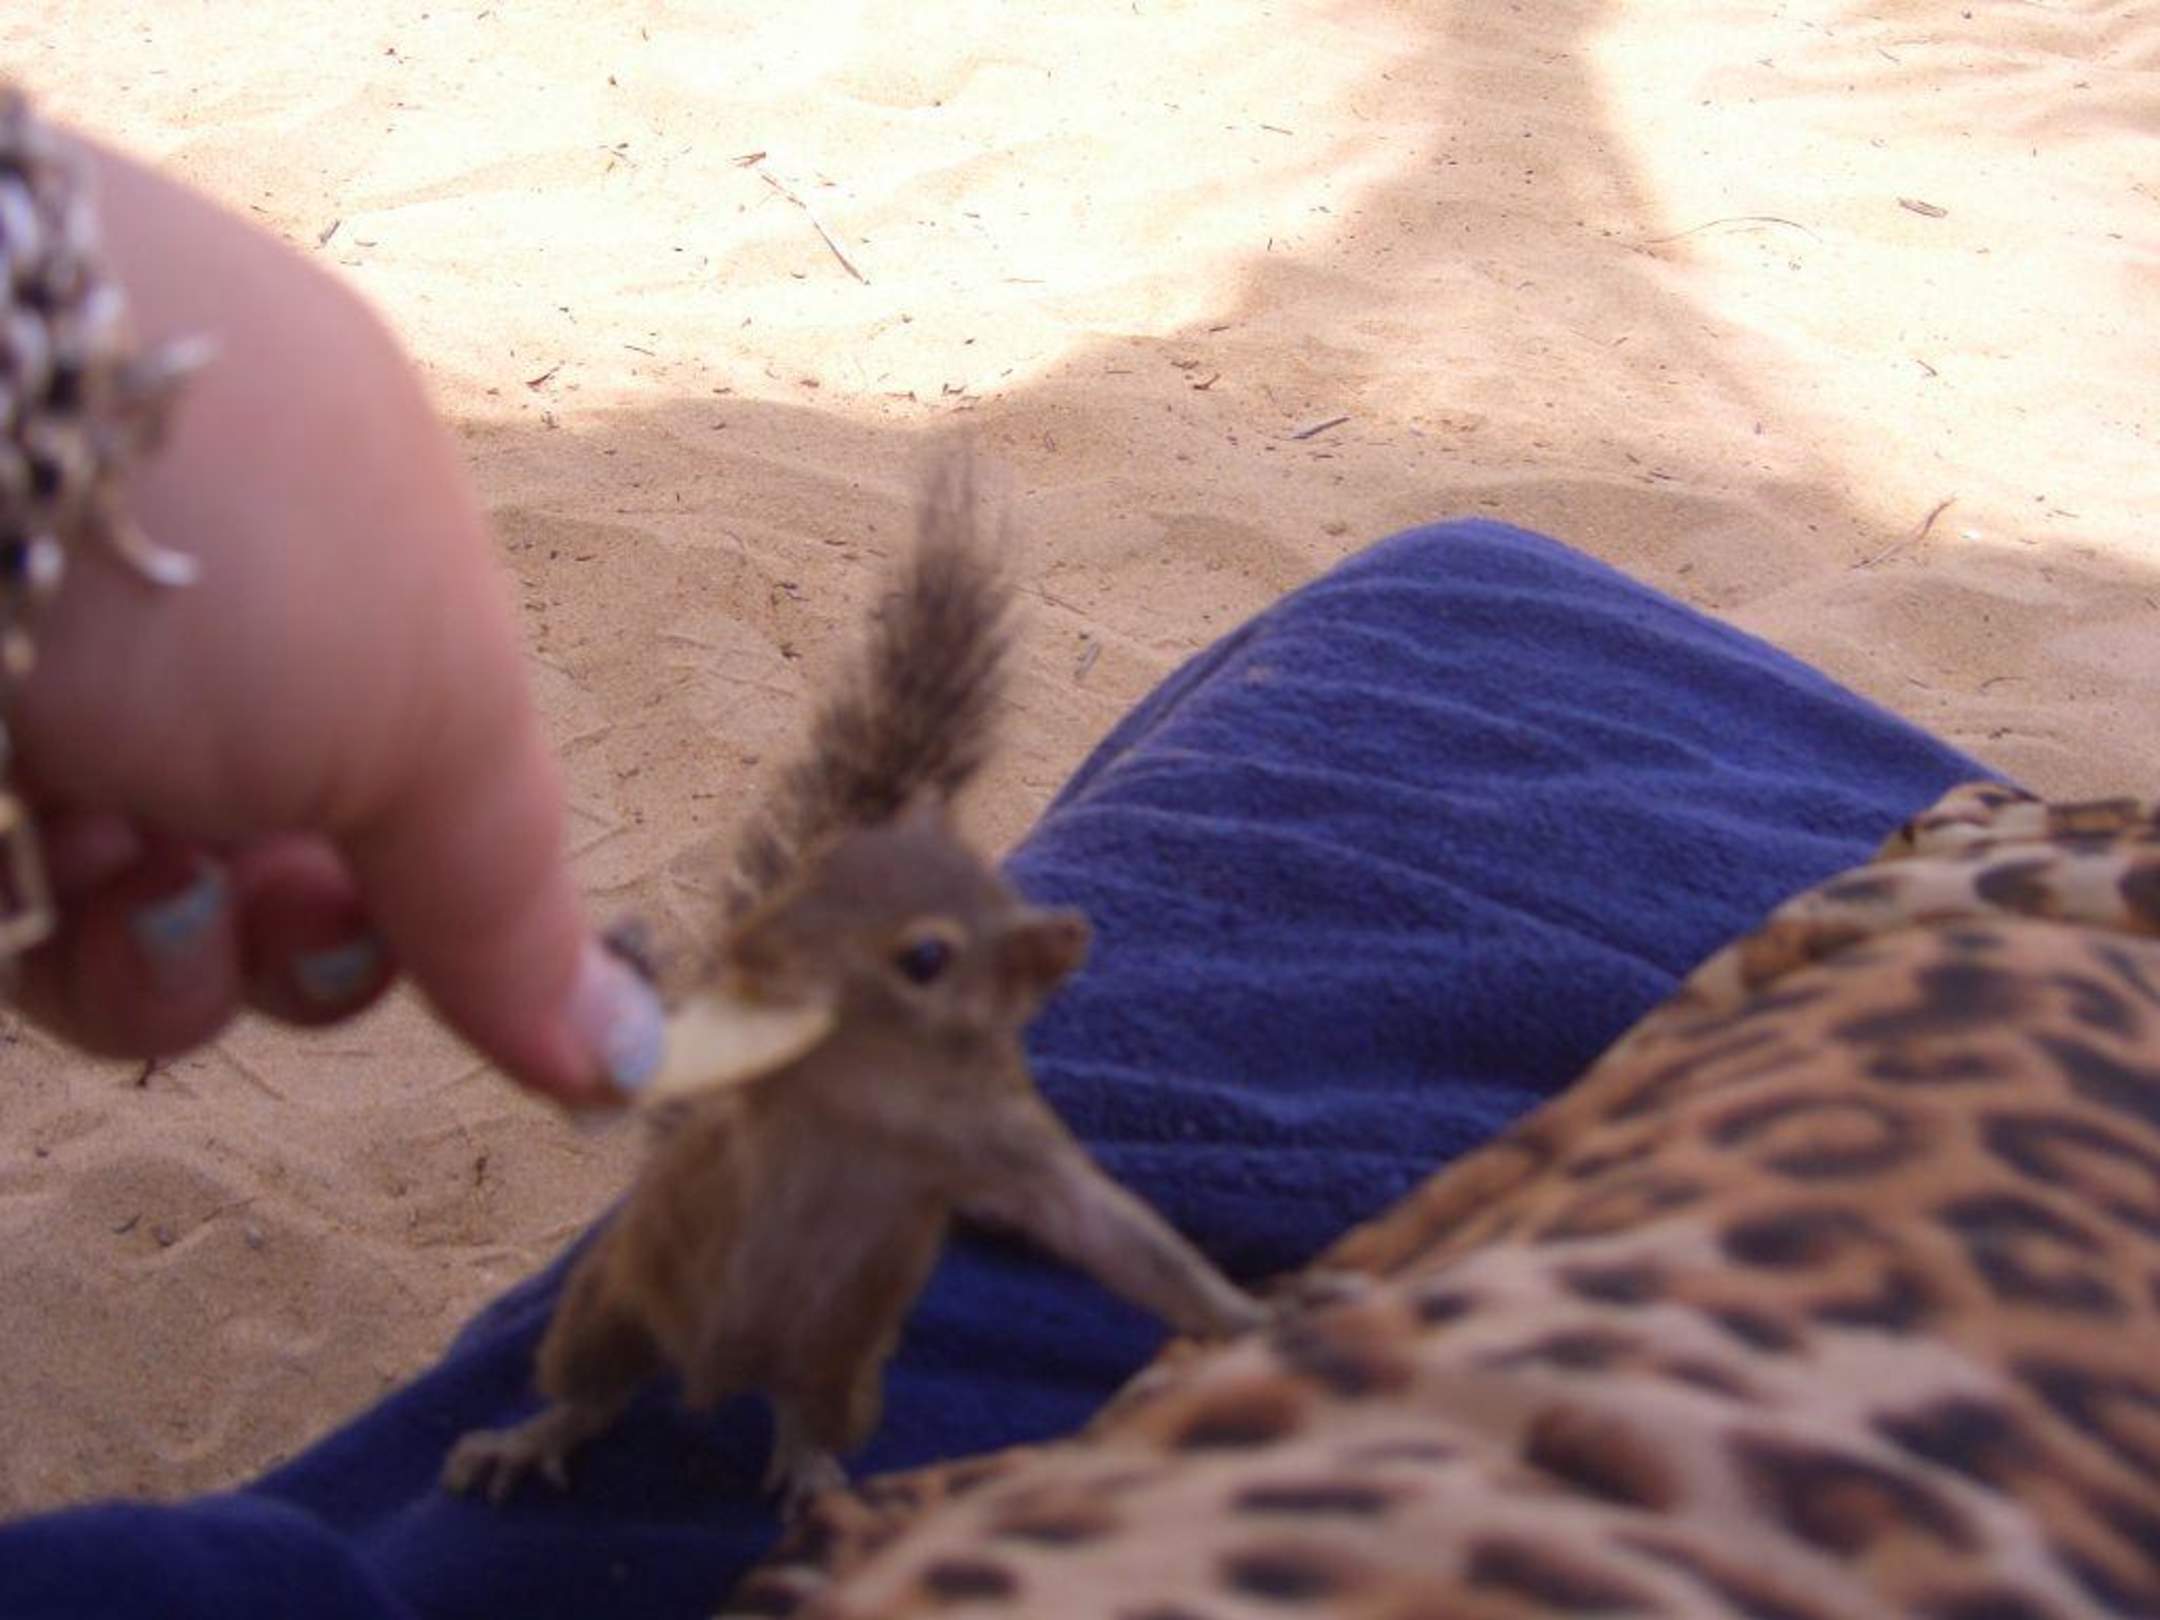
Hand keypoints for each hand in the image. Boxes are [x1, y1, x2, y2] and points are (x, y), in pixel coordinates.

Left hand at [4, 133, 660, 1107]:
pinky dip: (35, 940)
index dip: (440, 895)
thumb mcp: (430, 716)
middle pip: (292, 870)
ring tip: (119, 882)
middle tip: (268, 909)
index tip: (437, 960)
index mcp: (368, 551)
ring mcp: (60, 666)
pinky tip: (27, 878)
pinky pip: (12, 910)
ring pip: (139, 917)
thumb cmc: (217, 542)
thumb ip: (514, 904)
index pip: (432, 777)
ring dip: (157, 962)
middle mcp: (214, 612)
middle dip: (295, 944)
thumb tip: (625, 1061)